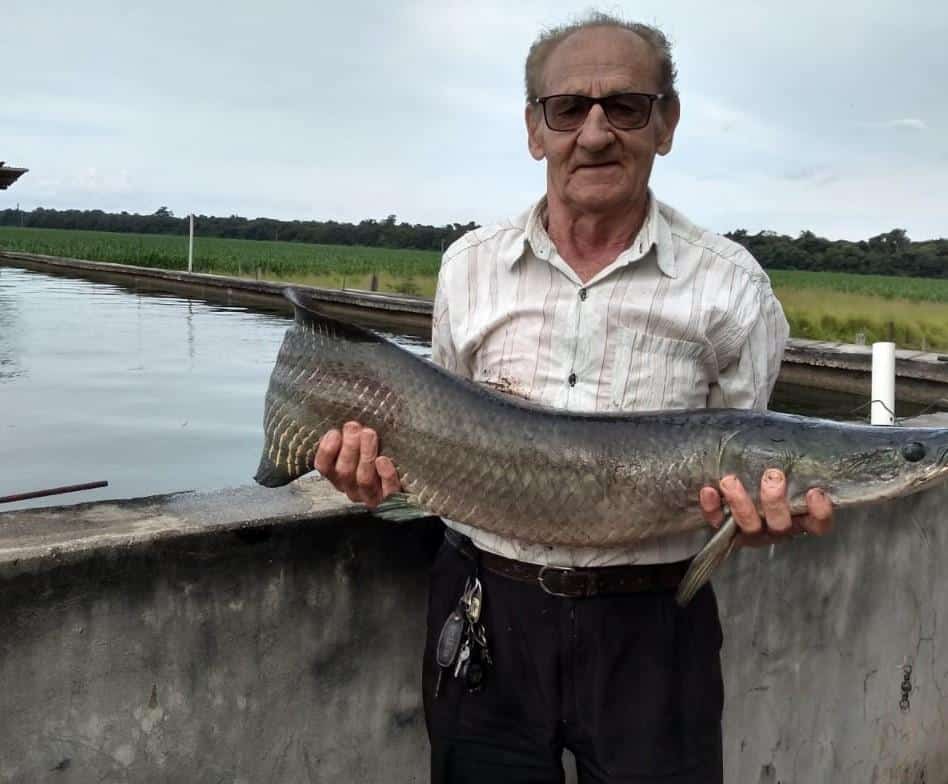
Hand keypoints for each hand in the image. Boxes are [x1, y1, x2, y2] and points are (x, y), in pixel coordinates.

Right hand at [314, 421, 401, 507]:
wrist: (405, 475)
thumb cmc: (378, 450)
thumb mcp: (360, 443)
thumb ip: (351, 435)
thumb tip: (348, 420)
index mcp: (338, 476)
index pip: (324, 467)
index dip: (326, 450)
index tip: (335, 432)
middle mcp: (351, 488)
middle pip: (344, 472)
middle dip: (349, 447)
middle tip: (355, 427)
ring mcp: (370, 496)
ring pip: (363, 480)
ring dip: (366, 455)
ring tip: (369, 434)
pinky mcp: (390, 499)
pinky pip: (387, 491)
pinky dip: (385, 475)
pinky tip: (384, 460)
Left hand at [699, 469, 832, 547]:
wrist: (737, 472)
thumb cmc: (768, 468)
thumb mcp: (786, 462)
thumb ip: (795, 456)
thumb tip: (802, 433)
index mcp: (800, 516)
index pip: (818, 524)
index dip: (819, 512)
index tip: (815, 492)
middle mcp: (777, 527)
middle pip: (780, 524)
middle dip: (774, 501)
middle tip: (772, 476)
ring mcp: (751, 530)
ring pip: (749, 525)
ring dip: (740, 502)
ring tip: (730, 480)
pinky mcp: (724, 527)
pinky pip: (717, 521)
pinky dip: (712, 507)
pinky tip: (708, 490)